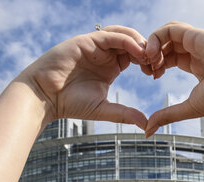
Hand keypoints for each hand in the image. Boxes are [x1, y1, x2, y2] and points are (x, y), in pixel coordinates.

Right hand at [17, 25, 150, 127]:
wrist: (45, 97)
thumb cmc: (70, 103)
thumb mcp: (103, 109)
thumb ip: (125, 114)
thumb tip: (146, 125)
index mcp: (112, 66)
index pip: (137, 56)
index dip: (149, 62)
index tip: (156, 74)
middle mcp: (105, 53)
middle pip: (134, 42)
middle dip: (148, 51)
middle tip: (158, 64)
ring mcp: (96, 45)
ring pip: (125, 34)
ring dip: (140, 43)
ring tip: (150, 58)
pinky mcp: (87, 40)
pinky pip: (112, 35)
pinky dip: (127, 41)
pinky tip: (138, 53)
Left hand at [145, 22, 203, 135]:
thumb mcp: (188, 108)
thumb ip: (167, 116)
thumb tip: (148, 131)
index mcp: (196, 64)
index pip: (169, 57)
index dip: (156, 64)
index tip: (153, 77)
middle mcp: (195, 51)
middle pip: (165, 45)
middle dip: (151, 56)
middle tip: (148, 70)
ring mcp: (195, 41)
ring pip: (166, 34)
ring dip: (152, 45)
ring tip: (149, 60)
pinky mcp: (195, 34)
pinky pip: (170, 29)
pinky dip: (156, 37)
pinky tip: (153, 53)